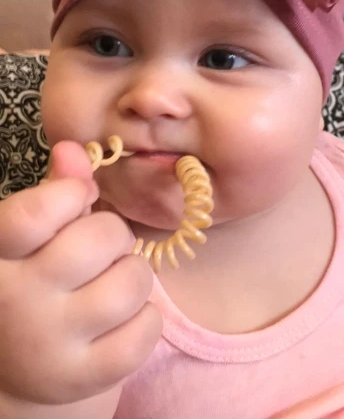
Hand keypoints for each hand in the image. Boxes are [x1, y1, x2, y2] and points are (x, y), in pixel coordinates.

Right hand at [0, 142, 161, 405]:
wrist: (25, 367)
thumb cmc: (36, 284)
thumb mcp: (34, 238)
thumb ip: (53, 193)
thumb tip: (73, 149)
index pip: (34, 214)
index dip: (69, 194)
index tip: (79, 197)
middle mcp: (15, 300)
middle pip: (99, 239)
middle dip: (114, 236)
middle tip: (102, 251)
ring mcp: (47, 343)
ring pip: (131, 282)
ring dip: (135, 276)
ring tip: (115, 284)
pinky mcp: (80, 376)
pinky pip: (145, 329)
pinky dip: (147, 319)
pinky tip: (125, 320)